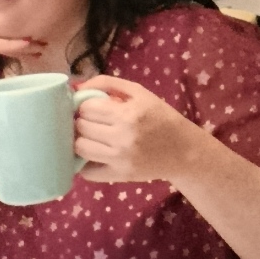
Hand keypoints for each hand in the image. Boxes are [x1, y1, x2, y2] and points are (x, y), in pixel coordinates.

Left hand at [73, 76, 205, 184]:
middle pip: (81, 127)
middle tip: (94, 123)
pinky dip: (86, 164)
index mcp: (128, 114)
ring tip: (93, 138)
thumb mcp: (139, 92)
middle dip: (83, 122)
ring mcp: (120, 159)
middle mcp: (122, 138)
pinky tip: (95, 156)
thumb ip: (107, 83)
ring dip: (82, 141)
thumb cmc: (160, 117)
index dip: (86, 106)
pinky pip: (87, 172)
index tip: (94, 108)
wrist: (184, 150)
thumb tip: (76, 87)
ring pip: (80, 148)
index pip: (86, 108)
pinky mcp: (120, 176)